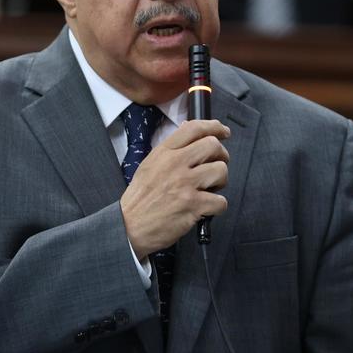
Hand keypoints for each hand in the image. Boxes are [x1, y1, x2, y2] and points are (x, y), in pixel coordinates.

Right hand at [120, 119, 229, 258]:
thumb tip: (189, 129)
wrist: (130, 226)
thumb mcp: (149, 164)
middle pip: (213, 146)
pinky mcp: (193, 205)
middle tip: (217, 165)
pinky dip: (218, 206)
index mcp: (164, 152)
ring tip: (210, 189)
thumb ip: (171, 148)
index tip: (223, 132)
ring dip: (221, 181)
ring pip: (221, 171)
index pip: (194, 128)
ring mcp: (185, 184)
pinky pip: (220, 200)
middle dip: (221, 156)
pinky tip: (207, 208)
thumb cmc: (140, 198)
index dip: (214, 127)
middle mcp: (176, 164)